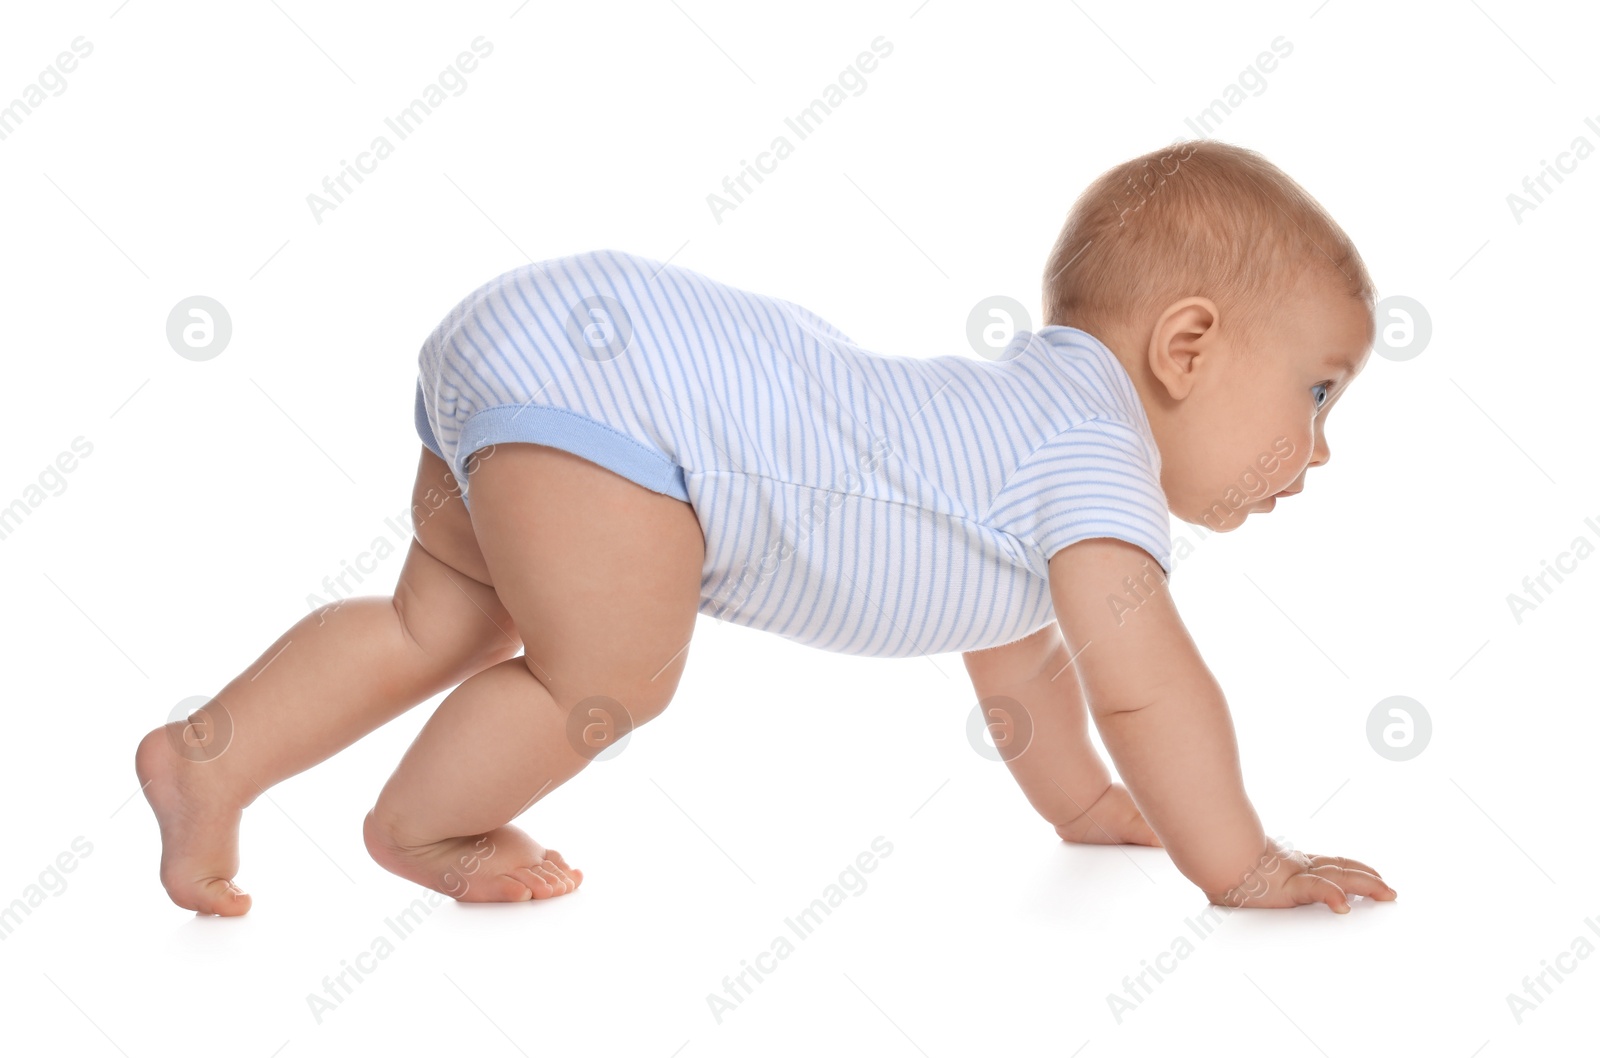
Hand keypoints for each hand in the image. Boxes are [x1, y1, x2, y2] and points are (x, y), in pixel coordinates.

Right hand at [1205, 836, 1396, 913]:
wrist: (1204, 853)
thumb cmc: (1217, 860)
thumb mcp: (1240, 873)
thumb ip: (1248, 875)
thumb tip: (1238, 880)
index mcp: (1288, 864)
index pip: (1328, 865)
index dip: (1353, 869)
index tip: (1372, 875)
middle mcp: (1295, 866)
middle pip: (1340, 869)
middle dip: (1368, 879)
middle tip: (1390, 891)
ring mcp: (1292, 874)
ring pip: (1337, 877)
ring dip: (1364, 885)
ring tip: (1385, 893)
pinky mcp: (1286, 884)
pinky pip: (1314, 889)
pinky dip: (1331, 895)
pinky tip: (1344, 905)